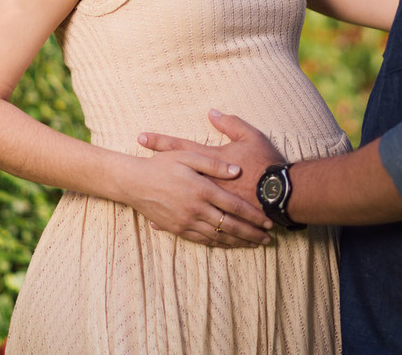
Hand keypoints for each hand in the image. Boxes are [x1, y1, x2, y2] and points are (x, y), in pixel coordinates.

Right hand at [117, 145, 271, 247]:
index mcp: (201, 189)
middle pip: (230, 226)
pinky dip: (218, 244)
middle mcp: (196, 209)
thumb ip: (214, 164)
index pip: (234, 206)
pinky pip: (202, 240)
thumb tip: (237, 169)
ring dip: (237, 241)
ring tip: (254, 244)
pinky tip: (228, 245)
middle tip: (268, 239)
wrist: (133, 183)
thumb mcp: (188, 156)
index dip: (253, 215)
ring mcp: (186, 222)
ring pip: (218, 236)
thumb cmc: (161, 165)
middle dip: (251, 234)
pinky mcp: (177, 230)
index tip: (268, 221)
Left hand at [139, 109, 284, 209]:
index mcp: (212, 161)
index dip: (160, 141)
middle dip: (152, 173)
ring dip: (161, 204)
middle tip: (133, 171)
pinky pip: (190, 221)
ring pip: (180, 203)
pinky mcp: (216, 219)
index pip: (180, 147)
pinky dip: (174, 223)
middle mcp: (206, 183)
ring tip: (143, 207)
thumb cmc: (265, 165)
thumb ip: (230, 123)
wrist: (280, 193)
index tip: (141, 137)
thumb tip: (213, 112)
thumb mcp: (251, 137)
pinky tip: (161, 226)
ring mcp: (210, 203)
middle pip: (174, 176)